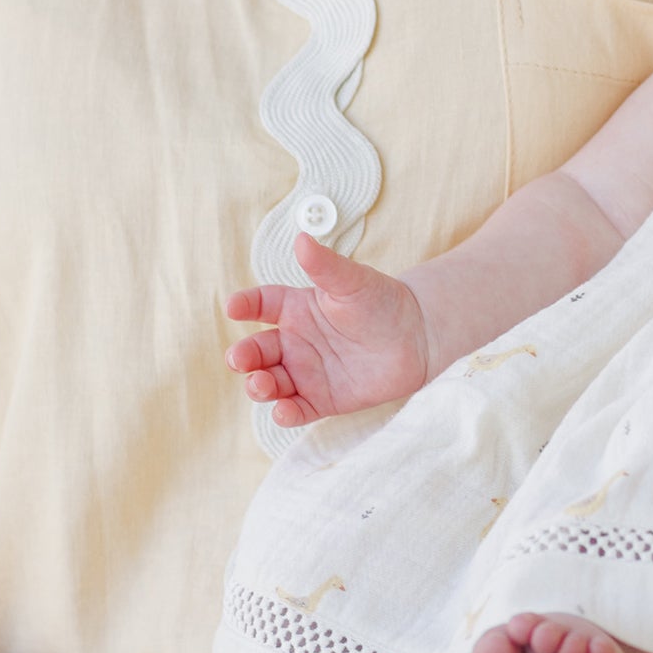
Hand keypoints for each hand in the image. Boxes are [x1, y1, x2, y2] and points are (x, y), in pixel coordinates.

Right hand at [225, 233, 431, 426]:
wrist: (419, 336)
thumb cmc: (383, 301)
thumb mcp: (352, 281)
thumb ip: (325, 265)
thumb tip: (302, 239)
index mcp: (296, 309)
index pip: (261, 305)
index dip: (245, 305)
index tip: (233, 307)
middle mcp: (295, 342)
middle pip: (258, 350)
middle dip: (244, 357)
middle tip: (238, 359)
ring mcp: (306, 373)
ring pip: (271, 383)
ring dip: (259, 386)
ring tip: (260, 384)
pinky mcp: (323, 400)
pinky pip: (297, 409)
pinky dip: (286, 413)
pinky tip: (283, 410)